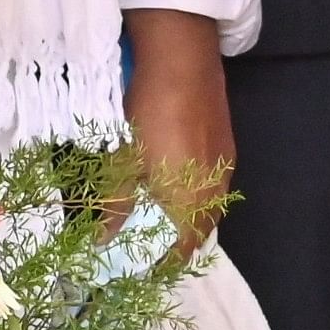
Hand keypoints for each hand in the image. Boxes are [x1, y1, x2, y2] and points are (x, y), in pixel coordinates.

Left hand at [119, 9, 235, 257]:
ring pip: (210, 209)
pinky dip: (196, 196)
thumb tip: (102, 242)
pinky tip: (175, 182)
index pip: (183, 249)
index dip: (162, 263)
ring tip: (158, 213)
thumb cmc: (147, 117)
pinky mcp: (227, 148)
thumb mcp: (123, 163)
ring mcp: (226, 168)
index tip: (138, 266)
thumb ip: (116, 208)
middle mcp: (217, 192)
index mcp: (192, 202)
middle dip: (176, 243)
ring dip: (188, 219)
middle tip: (145, 241)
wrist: (182, 63)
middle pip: (201, 232)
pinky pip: (214, 187)